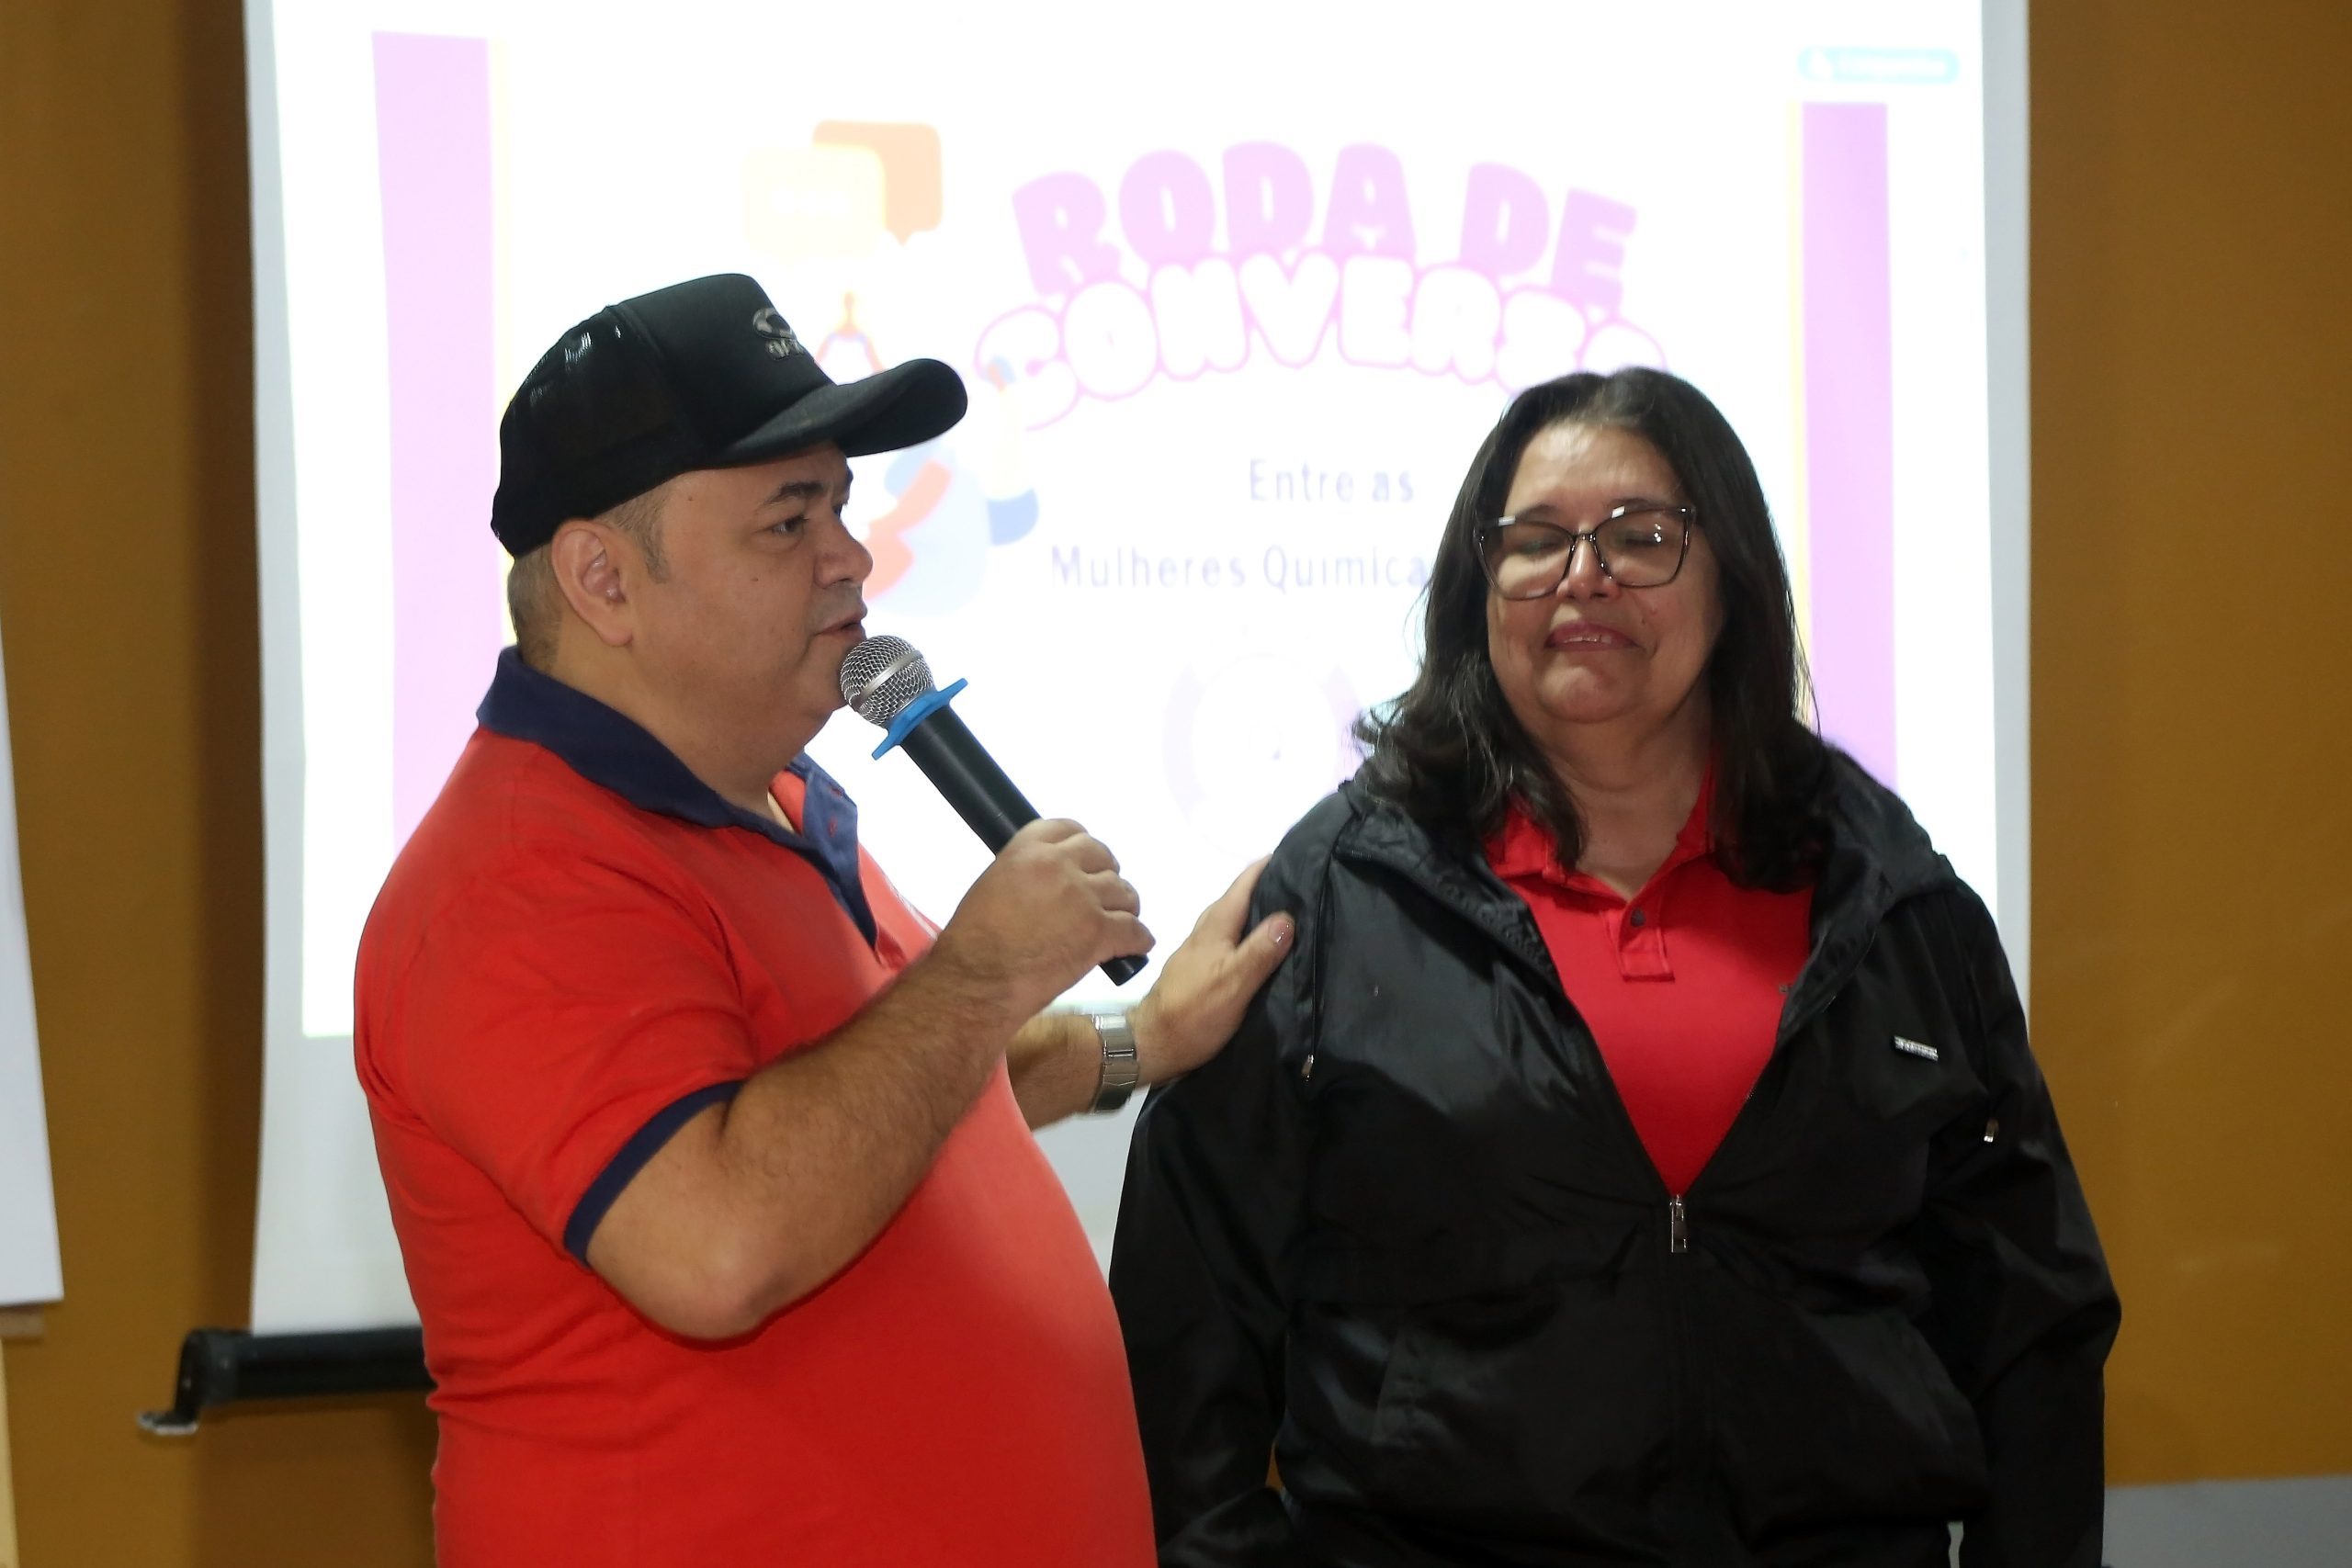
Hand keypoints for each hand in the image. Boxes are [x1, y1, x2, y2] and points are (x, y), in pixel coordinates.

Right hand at [931, 819, 1153, 1023]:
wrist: (979, 981)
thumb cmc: (974, 941)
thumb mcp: (993, 885)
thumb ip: (1027, 873)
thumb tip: (1051, 883)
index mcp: (1028, 849)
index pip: (1070, 829)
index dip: (1082, 847)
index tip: (1086, 862)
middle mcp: (1059, 865)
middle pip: (1102, 856)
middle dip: (1105, 874)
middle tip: (1101, 896)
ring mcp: (1083, 898)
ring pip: (1124, 892)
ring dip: (1124, 907)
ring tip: (1118, 921)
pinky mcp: (1098, 932)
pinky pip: (1135, 930)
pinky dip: (1138, 940)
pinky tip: (1135, 945)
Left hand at [1130, 857, 1293, 1084]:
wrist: (1154, 1045)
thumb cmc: (1194, 1013)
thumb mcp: (1233, 983)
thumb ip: (1259, 951)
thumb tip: (1288, 917)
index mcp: (1215, 926)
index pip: (1244, 883)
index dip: (1268, 865)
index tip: (1298, 852)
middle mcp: (1207, 930)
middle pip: (1240, 898)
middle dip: (1268, 885)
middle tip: (1304, 881)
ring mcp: (1202, 949)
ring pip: (1235, 919)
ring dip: (1259, 910)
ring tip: (1292, 911)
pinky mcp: (1202, 968)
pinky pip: (1231, 938)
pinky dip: (1250, 933)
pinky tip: (1264, 945)